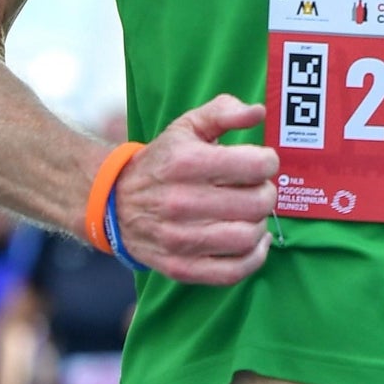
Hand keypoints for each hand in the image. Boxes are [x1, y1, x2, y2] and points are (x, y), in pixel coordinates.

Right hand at [112, 94, 278, 285]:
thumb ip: (224, 111)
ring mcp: (180, 238)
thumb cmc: (163, 161)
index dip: (268, 162)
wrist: (115, 202)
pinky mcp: (180, 267)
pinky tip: (253, 241)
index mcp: (187, 162)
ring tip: (251, 213)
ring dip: (260, 224)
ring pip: (248, 237)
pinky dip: (254, 258)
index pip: (256, 165)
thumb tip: (258, 112)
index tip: (260, 163)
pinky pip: (232, 272)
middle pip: (257, 203)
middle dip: (267, 193)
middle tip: (257, 188)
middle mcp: (182, 201)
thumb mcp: (187, 126)